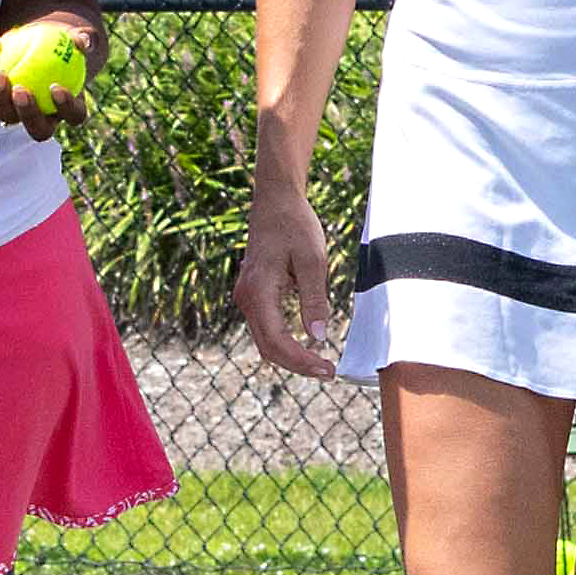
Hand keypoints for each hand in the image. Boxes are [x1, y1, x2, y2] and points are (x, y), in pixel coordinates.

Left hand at [0, 13, 98, 138]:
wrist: (48, 41)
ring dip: (1, 97)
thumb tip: (83, 41)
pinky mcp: (1, 97)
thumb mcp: (81, 36)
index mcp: (71, 109)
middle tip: (20, 89)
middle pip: (38, 129)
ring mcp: (20, 112)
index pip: (73, 115)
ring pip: (8, 115)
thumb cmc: (70, 41)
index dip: (66, 106)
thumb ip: (86, 39)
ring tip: (0, 73)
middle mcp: (46, 118)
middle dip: (27, 113)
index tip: (55, 86)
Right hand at [232, 187, 343, 376]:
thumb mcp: (313, 260)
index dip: (302, 361)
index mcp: (259, 291)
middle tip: (328, 372)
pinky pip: (267, 328)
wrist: (276, 202)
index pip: (277, 341)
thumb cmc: (295, 225)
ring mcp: (247, 298)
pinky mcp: (254, 295)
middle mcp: (247, 298)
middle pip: (268, 348)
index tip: (328, 369)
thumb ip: (315, 300)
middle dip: (297, 365)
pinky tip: (307, 346)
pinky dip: (285, 342)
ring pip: (266, 341)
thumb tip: (318, 337)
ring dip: (291, 356)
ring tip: (320, 364)